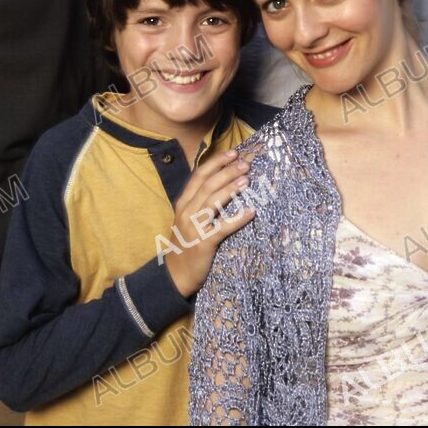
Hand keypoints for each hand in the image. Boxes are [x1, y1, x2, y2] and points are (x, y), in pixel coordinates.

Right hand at [165, 148, 254, 298]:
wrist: (176, 275)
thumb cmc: (186, 244)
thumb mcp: (187, 219)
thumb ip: (200, 202)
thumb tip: (222, 182)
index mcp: (183, 203)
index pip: (199, 175)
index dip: (216, 162)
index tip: (233, 152)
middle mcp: (186, 211)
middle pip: (208, 184)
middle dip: (227, 171)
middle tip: (245, 163)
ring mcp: (194, 227)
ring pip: (213, 201)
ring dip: (231, 188)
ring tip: (247, 179)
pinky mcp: (203, 243)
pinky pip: (223, 228)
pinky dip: (238, 219)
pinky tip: (251, 212)